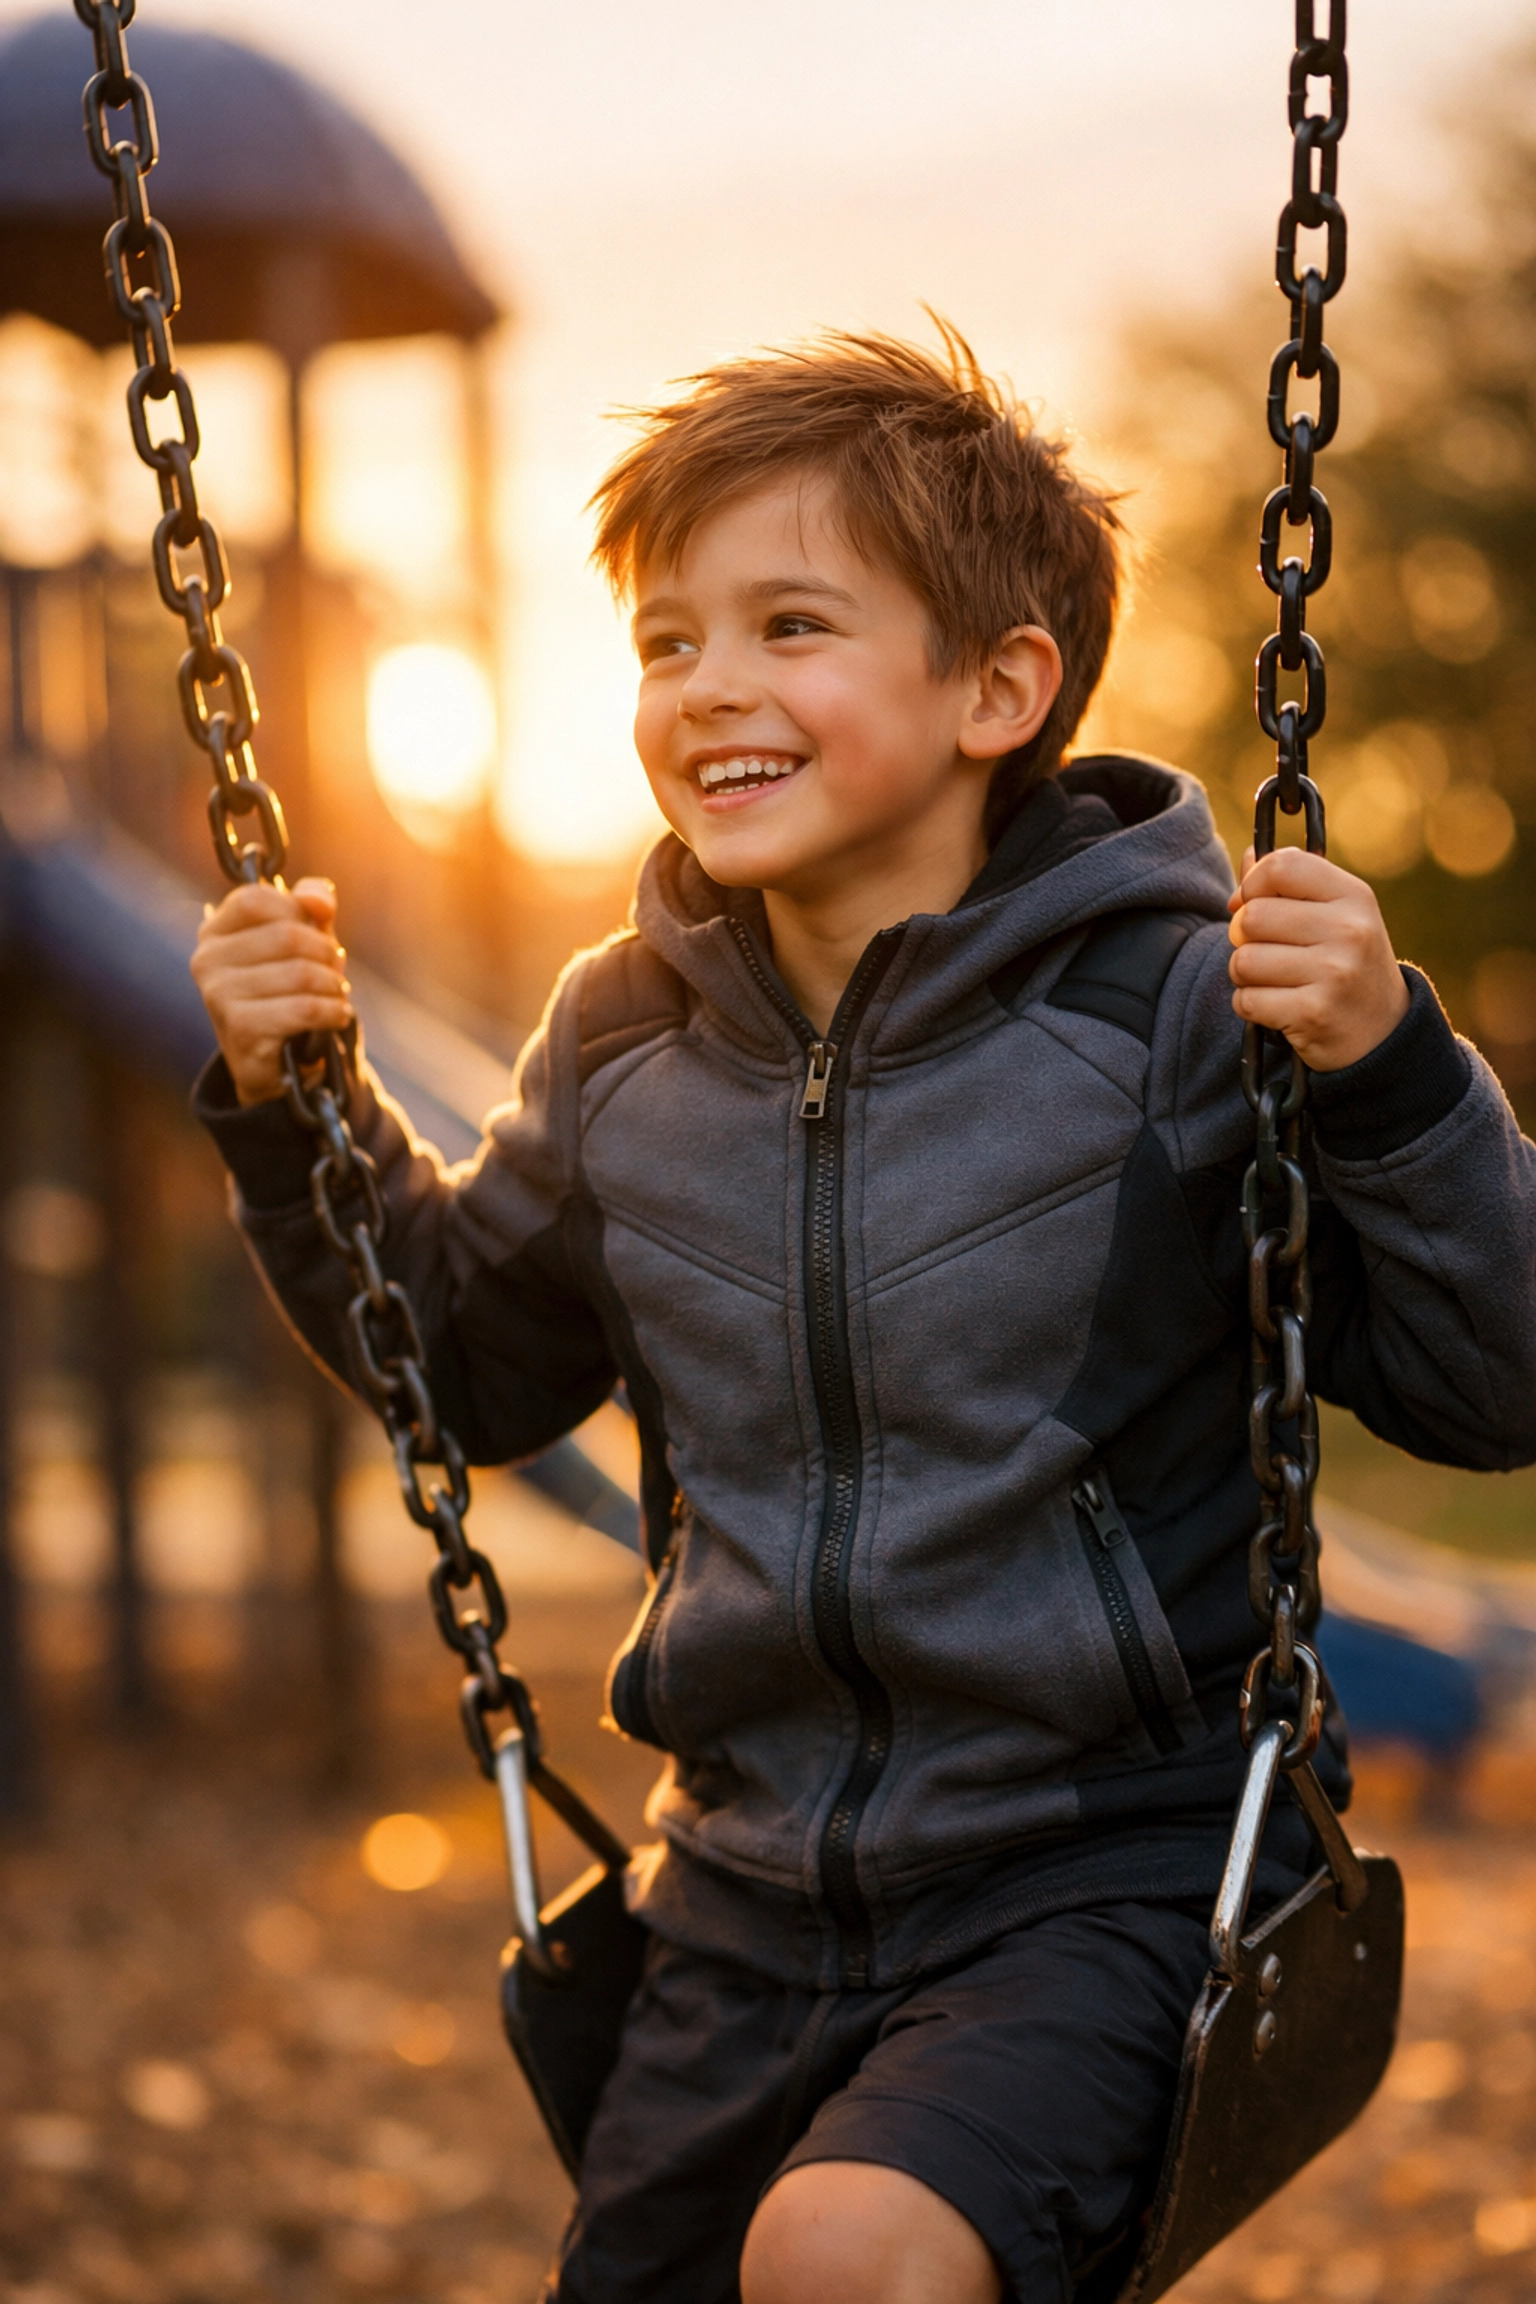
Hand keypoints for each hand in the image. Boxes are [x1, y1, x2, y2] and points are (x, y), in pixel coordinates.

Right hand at [191, 876, 352, 1105]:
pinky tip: (336, 1016)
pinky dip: (332, 1011)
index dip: (297, 911)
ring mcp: (219, 995)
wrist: (279, 1064)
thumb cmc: (289, 992)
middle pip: (287, 935)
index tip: (316, 932)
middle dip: (326, 953)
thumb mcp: (304, 942)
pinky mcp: (241, 1028)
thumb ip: (311, 908)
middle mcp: (207, 960)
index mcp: (215, 932)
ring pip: (301, 973)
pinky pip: (304, 1008)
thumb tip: (318, 897)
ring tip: (335, 996)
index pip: (256, 898)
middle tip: (335, 971)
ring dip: (333, 986)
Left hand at [1227, 847, 1408, 1071]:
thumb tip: (1249, 858)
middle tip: (1267, 952)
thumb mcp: (1335, 915)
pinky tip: (1278, 1008)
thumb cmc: (1347, 964)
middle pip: (1252, 917)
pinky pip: (1247, 1000)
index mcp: (1354, 896)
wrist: (1383, 1032)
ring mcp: (1334, 973)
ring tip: (1275, 981)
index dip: (1252, 885)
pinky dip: (1251, 1006)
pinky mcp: (1314, 1013)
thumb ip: (1291, 885)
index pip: (1281, 866)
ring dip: (1245, 976)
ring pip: (1244, 961)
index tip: (1250, 903)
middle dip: (1245, 938)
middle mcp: (1349, 930)